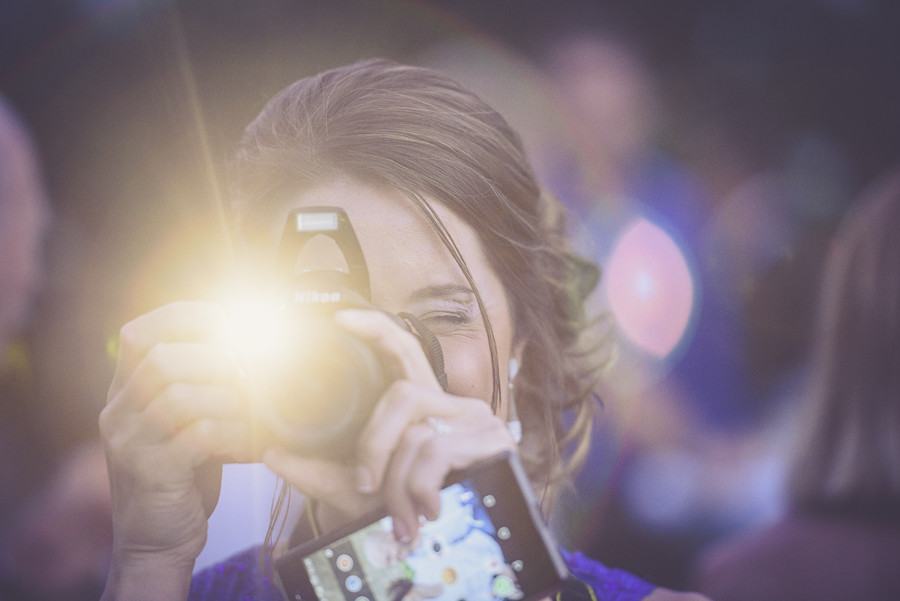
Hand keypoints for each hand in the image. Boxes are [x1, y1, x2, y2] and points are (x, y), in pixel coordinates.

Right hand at [99, 301, 254, 598]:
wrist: (156, 541)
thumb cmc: (181, 476)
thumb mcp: (181, 421)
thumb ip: (199, 384)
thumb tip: (249, 344)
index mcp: (124, 391)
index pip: (140, 332)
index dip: (187, 316)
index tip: (231, 319)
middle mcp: (117, 411)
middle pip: (162, 358)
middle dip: (218, 358)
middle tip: (252, 373)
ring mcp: (129, 442)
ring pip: (179, 393)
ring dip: (229, 396)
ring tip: (253, 411)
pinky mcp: (151, 473)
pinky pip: (197, 435)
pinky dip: (233, 432)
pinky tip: (250, 443)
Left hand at [263, 309, 515, 541]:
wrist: (447, 547)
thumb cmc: (407, 511)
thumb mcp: (356, 492)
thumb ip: (315, 472)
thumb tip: (272, 454)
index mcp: (422, 406)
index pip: (404, 350)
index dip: (376, 328)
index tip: (340, 319)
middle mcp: (451, 406)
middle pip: (403, 394)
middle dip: (375, 444)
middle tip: (366, 483)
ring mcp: (477, 421)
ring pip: (417, 429)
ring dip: (398, 478)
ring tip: (400, 511)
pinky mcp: (494, 442)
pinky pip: (437, 451)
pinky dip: (419, 484)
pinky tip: (427, 506)